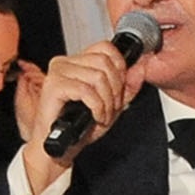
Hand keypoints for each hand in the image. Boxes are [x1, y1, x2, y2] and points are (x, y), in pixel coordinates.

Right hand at [15, 41, 142, 194]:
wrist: (61, 147)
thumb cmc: (80, 127)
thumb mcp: (112, 105)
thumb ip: (127, 87)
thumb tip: (141, 68)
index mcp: (77, 62)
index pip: (105, 47)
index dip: (120, 67)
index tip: (120, 88)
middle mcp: (65, 62)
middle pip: (104, 62)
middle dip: (115, 89)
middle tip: (112, 107)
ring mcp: (57, 72)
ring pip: (97, 76)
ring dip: (107, 101)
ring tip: (103, 114)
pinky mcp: (53, 86)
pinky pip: (86, 90)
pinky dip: (97, 107)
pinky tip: (96, 116)